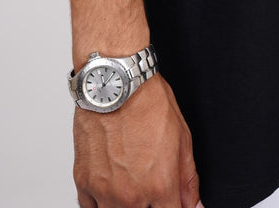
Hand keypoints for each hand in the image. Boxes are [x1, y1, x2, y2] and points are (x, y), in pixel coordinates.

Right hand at [74, 73, 200, 206]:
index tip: (173, 202)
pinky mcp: (83, 182)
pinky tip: (111, 187)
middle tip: (151, 188)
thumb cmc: (148, 102)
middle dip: (150, 205)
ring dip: (125, 205)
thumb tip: (195, 205)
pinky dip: (101, 203)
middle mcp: (131, 195)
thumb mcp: (182, 138)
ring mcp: (104, 191)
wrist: (116, 83)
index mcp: (160, 186)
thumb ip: (188, 179)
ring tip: (131, 184)